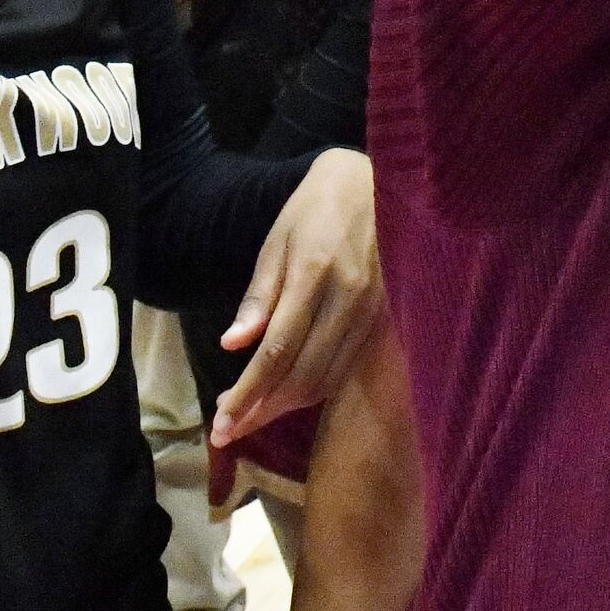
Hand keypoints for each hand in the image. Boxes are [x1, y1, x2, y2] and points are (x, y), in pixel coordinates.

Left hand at [213, 149, 382, 448]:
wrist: (379, 181)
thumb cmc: (317, 208)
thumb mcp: (278, 242)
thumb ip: (260, 295)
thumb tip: (233, 345)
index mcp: (316, 274)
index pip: (276, 352)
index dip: (248, 393)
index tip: (222, 422)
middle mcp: (350, 298)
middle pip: (303, 375)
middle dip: (263, 409)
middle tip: (230, 429)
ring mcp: (375, 311)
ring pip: (329, 378)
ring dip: (288, 405)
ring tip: (253, 416)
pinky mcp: (388, 318)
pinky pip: (348, 366)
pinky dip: (317, 387)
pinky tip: (292, 393)